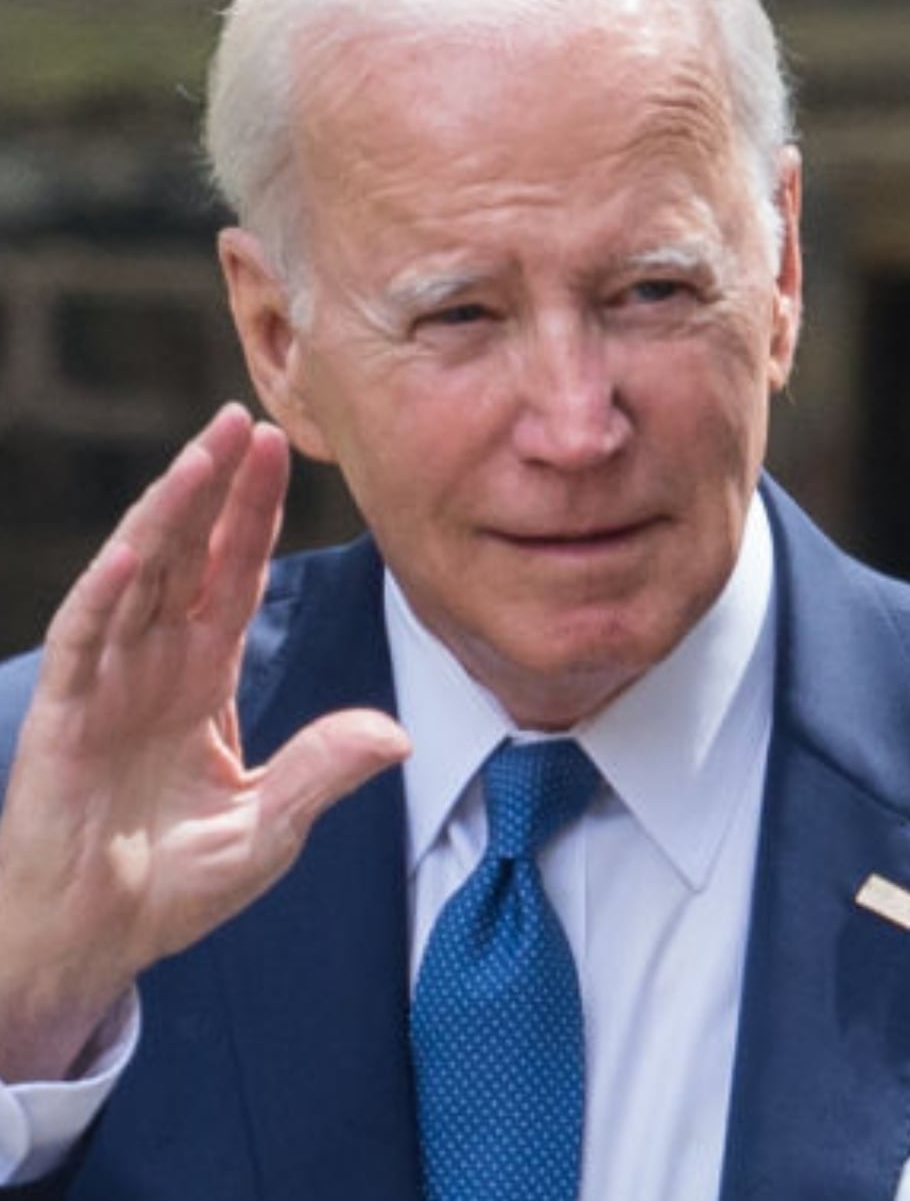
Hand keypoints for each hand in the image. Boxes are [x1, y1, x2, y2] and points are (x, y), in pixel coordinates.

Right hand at [0, 404, 409, 1081]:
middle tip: (245, 417)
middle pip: (188, 557)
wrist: (92, 944)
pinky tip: (137, 544)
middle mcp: (152, 667)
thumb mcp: (269, 830)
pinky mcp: (62, 716)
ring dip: (169, 512)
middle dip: (216, 487)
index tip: (279, 453)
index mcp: (201, 681)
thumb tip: (396, 734)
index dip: (255, 517)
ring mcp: (104, 685)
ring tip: (202, 451)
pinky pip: (86, 639)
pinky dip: (108, 589)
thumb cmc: (170, 888)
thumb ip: (322, 774)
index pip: (233, 579)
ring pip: (138, 576)